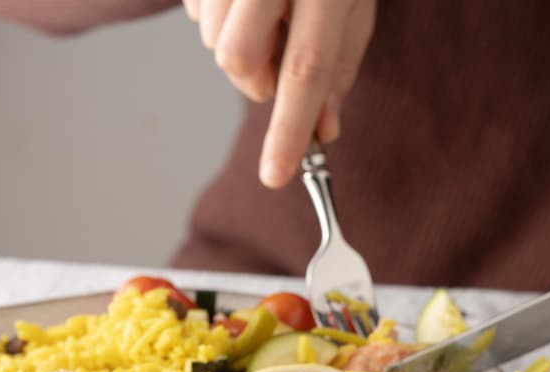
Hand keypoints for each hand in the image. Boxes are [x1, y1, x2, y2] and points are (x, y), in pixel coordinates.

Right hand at [183, 0, 376, 188]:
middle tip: (274, 54)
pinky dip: (218, 18)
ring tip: (262, 11)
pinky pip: (197, 15)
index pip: (306, 67)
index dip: (289, 128)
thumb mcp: (352, 0)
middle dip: (255, 78)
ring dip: (237, 44)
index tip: (275, 175)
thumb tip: (323, 128)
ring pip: (212, 41)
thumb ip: (340, 65)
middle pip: (238, 59)